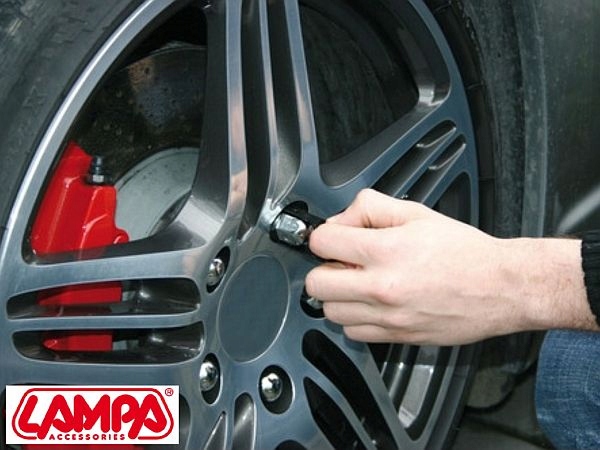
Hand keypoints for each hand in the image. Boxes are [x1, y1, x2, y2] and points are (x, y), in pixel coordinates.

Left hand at [306, 189, 593, 345]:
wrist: (502, 288)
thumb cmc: (465, 252)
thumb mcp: (418, 214)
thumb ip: (372, 208)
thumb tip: (342, 218)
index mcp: (386, 250)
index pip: (322, 242)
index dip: (324, 235)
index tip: (333, 237)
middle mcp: (382, 287)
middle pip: (316, 284)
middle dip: (325, 268)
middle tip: (343, 263)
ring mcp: (389, 317)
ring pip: (330, 312)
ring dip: (338, 297)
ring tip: (359, 284)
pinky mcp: (398, 337)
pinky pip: (353, 333)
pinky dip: (355, 319)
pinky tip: (372, 304)